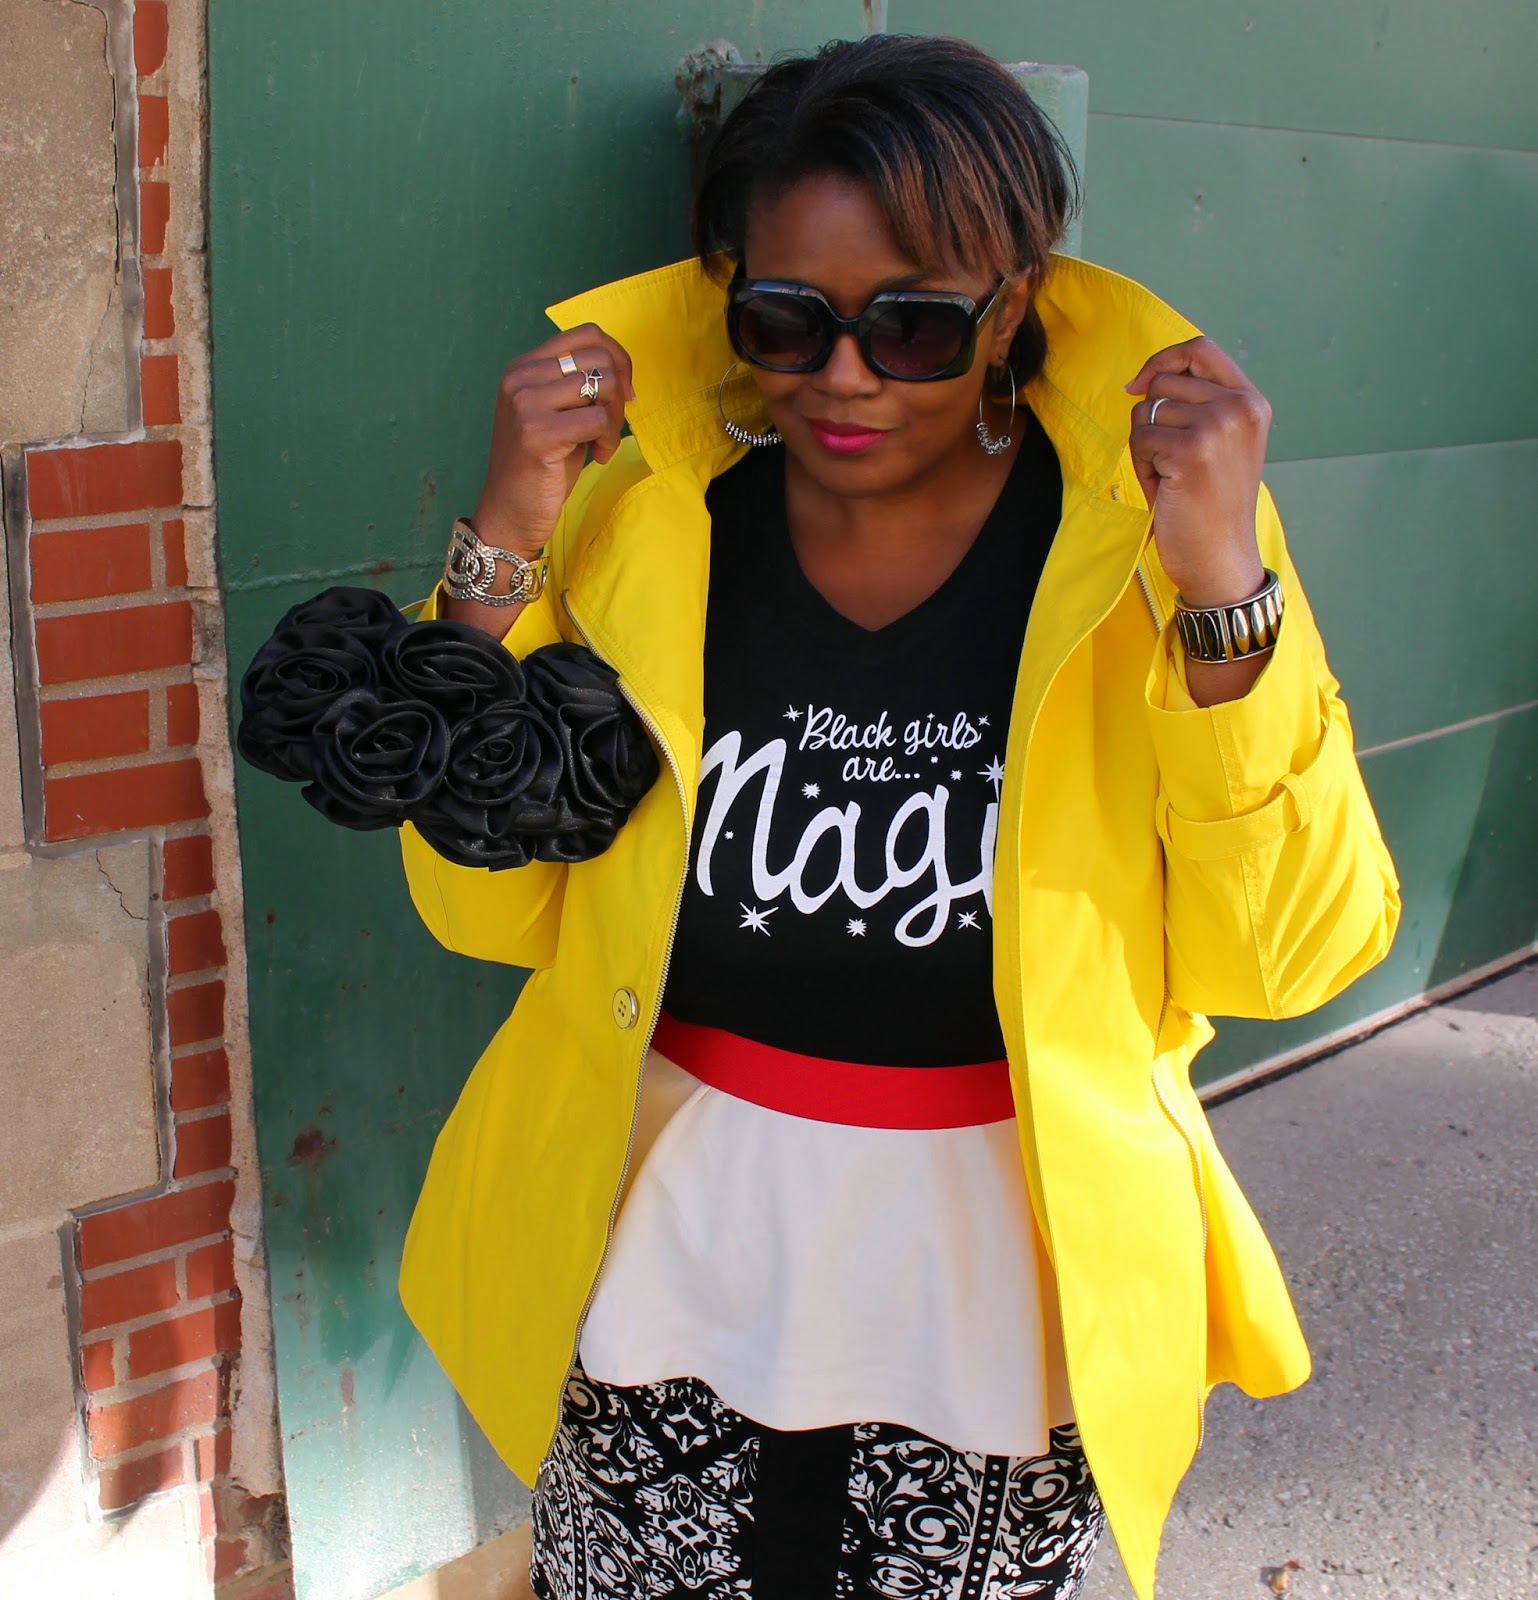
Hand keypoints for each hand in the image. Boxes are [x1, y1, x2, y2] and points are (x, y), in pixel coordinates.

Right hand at [471, 324, 635, 558]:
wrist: (509, 513)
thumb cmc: (540, 468)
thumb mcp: (557, 415)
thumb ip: (579, 387)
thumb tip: (622, 371)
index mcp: (523, 367)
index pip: (587, 334)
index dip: (618, 359)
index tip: (625, 392)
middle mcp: (520, 378)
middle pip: (600, 357)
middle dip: (620, 393)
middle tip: (611, 426)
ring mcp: (525, 403)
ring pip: (603, 385)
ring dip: (615, 419)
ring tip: (602, 444)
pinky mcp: (536, 433)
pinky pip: (598, 419)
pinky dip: (608, 439)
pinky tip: (597, 457)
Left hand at [1124, 336, 1270, 607]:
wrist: (1220, 557)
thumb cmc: (1210, 505)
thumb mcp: (1219, 443)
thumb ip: (1198, 405)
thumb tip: (1139, 382)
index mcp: (1251, 401)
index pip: (1200, 349)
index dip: (1162, 359)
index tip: (1138, 385)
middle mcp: (1240, 407)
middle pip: (1163, 382)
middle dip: (1151, 420)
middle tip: (1169, 461)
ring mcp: (1218, 426)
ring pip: (1146, 411)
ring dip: (1145, 448)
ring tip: (1170, 479)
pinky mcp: (1191, 450)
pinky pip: (1140, 440)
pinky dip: (1142, 468)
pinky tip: (1164, 491)